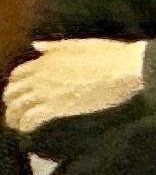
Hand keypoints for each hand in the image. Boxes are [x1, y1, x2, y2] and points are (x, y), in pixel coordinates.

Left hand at [4, 37, 147, 134]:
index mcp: (46, 60)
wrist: (124, 68)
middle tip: (14, 110)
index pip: (18, 74)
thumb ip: (54, 47)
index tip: (17, 92)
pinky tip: (27, 130)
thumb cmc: (108, 54)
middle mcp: (41, 76)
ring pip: (17, 106)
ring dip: (13, 116)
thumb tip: (36, 45)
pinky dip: (26, 125)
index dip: (14, 84)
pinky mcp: (57, 107)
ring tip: (16, 124)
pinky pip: (31, 118)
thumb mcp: (78, 44)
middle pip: (13, 91)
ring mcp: (47, 92)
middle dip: (10, 102)